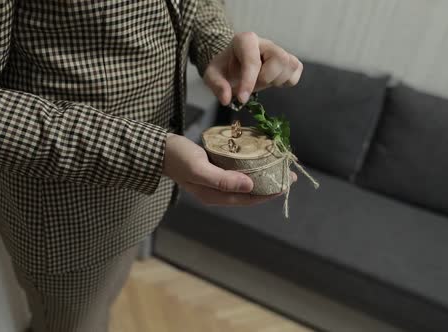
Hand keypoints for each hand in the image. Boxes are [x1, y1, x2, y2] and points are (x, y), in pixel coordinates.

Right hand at [162, 133, 293, 205]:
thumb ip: (223, 179)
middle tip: (288, 173)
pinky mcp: (215, 168)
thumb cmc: (177, 158)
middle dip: (270, 184)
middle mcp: (218, 191)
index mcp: (215, 196)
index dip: (269, 193)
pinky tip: (259, 156)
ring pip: (245, 180)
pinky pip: (238, 170)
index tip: (285, 183)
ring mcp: (216, 180)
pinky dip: (251, 164)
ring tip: (278, 165)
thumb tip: (251, 185)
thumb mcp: (199, 169)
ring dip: (262, 174)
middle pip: (250, 191)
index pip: (248, 198)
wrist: (159, 148)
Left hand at [204, 32, 302, 104]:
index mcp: (245, 40)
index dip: (248, 82)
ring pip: (290, 64)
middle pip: (279, 60)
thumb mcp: (212, 75)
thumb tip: (227, 99)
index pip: (252, 60)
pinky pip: (296, 71)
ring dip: (276, 81)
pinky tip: (272, 81)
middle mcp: (265, 43)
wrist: (234, 64)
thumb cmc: (225, 67)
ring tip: (260, 82)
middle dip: (265, 79)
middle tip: (251, 86)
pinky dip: (287, 81)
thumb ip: (217, 85)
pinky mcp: (288, 60)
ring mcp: (279, 50)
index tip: (242, 99)